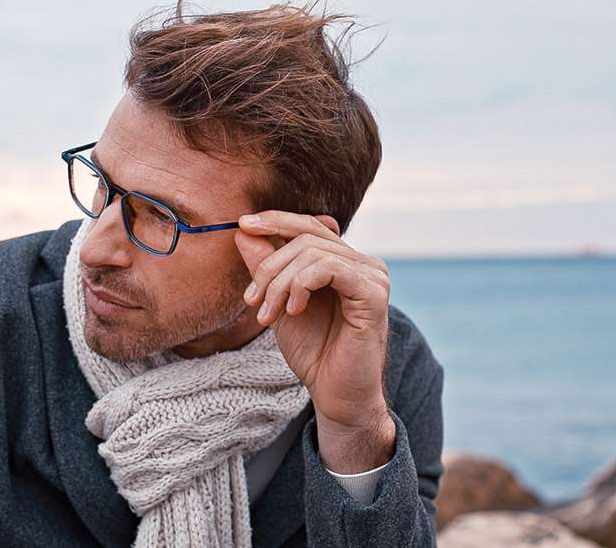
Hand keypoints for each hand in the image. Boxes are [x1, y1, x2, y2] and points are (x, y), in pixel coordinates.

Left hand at [235, 210, 395, 472]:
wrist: (336, 395)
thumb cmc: (314, 353)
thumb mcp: (280, 304)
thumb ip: (267, 269)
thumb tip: (244, 231)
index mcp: (344, 262)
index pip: (309, 226)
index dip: (276, 220)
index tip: (243, 224)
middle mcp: (363, 263)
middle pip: (307, 237)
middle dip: (270, 266)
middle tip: (252, 300)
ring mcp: (372, 276)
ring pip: (313, 252)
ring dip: (280, 282)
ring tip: (269, 314)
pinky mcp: (373, 294)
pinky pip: (331, 268)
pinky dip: (302, 285)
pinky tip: (293, 310)